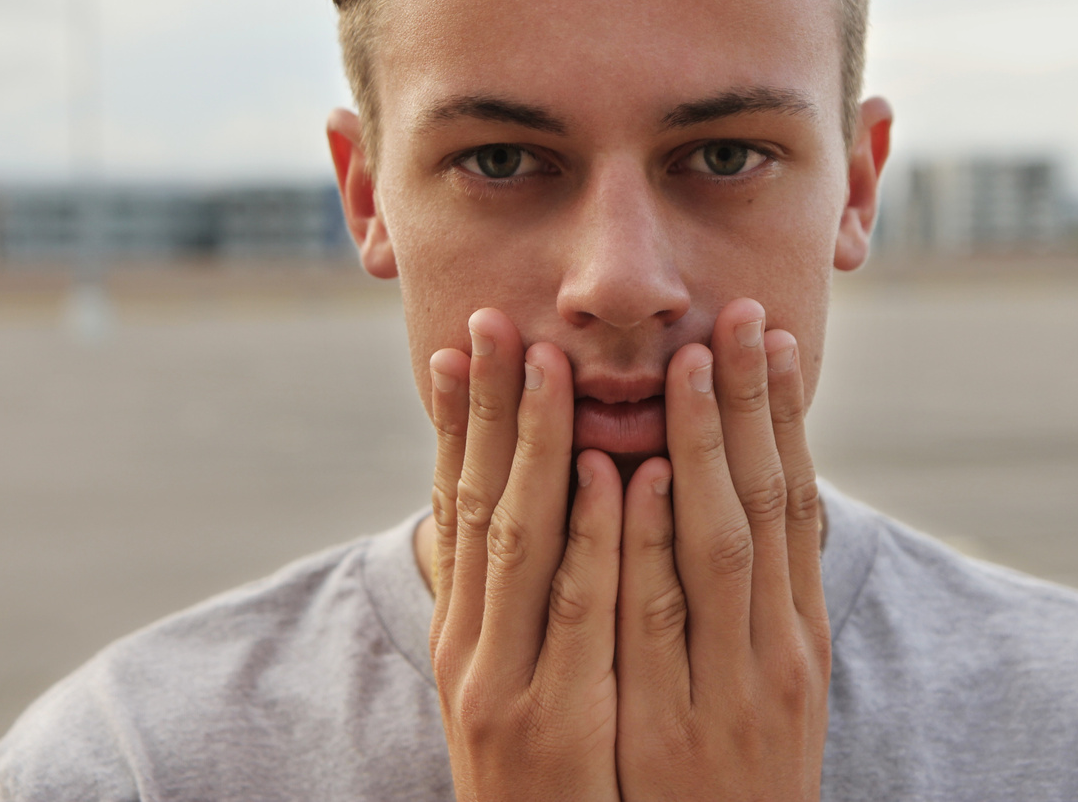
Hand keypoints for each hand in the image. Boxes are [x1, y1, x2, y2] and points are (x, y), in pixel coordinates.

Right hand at [426, 308, 622, 801]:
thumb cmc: (539, 774)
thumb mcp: (505, 684)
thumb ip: (506, 603)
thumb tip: (499, 520)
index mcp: (462, 632)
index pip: (456, 502)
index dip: (462, 420)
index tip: (465, 341)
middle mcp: (471, 648)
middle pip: (480, 503)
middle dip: (492, 408)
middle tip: (497, 320)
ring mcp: (508, 685)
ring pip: (526, 541)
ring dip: (542, 446)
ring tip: (553, 364)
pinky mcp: (558, 723)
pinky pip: (586, 612)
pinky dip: (601, 536)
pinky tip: (621, 472)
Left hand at [615, 298, 831, 801]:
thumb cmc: (739, 776)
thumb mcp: (770, 688)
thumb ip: (760, 601)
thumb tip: (752, 506)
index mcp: (799, 636)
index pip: (796, 502)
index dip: (782, 417)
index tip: (770, 336)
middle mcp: (778, 653)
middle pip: (766, 506)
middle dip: (751, 407)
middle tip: (739, 316)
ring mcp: (729, 691)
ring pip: (718, 548)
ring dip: (701, 451)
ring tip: (688, 365)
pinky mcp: (675, 733)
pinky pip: (654, 621)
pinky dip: (646, 545)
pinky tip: (632, 478)